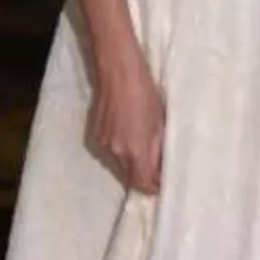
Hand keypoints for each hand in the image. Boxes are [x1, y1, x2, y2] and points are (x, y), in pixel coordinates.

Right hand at [88, 48, 164, 194]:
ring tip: (146, 158)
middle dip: (143, 178)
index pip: (142, 181)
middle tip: (157, 174)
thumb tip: (162, 168)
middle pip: (129, 176)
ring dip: (131, 166)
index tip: (163, 186)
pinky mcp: (95, 134)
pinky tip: (131, 143)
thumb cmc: (146, 93)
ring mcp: (103, 143)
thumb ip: (159, 149)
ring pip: (118, 165)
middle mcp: (116, 151)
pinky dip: (121, 153)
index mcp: (134, 149)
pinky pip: (110, 152)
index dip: (153, 187)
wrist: (118, 72)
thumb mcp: (160, 122)